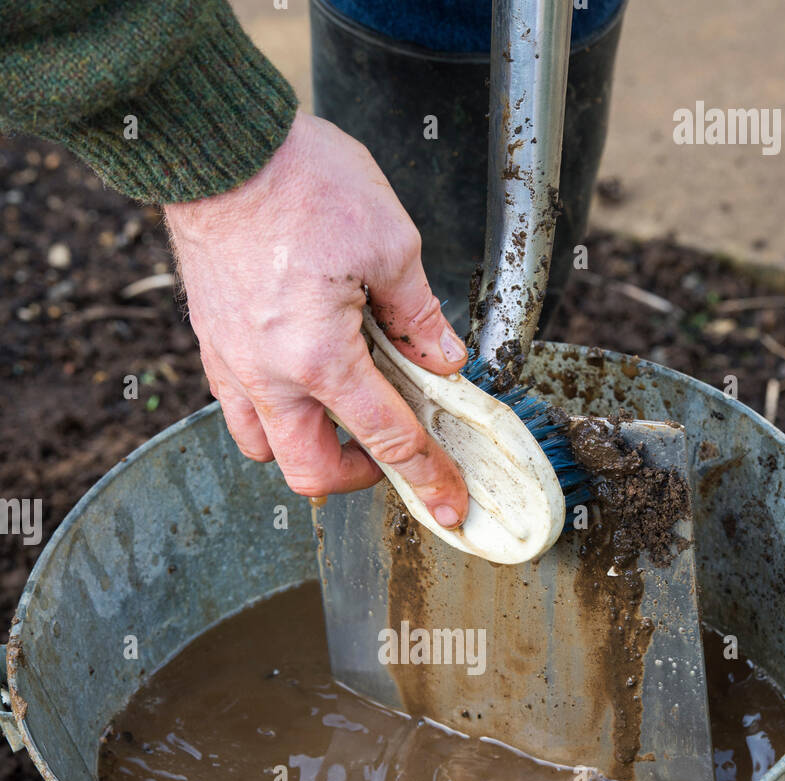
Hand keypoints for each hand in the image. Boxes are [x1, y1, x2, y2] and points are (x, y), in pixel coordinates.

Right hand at [164, 112, 468, 526]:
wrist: (219, 148)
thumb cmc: (300, 182)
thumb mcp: (390, 243)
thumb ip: (419, 314)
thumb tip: (442, 358)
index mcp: (320, 359)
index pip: (388, 440)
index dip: (428, 477)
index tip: (449, 504)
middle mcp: (269, 377)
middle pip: (312, 472)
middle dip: (358, 476)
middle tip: (389, 455)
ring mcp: (233, 363)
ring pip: (264, 448)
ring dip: (308, 448)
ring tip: (342, 419)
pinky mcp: (211, 341)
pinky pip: (238, 406)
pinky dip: (272, 414)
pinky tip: (300, 382)